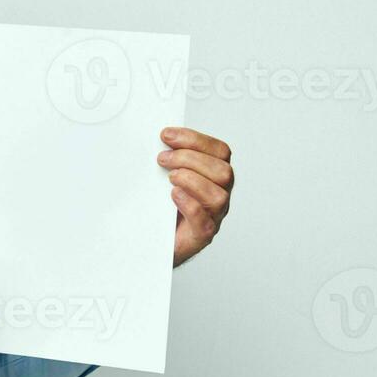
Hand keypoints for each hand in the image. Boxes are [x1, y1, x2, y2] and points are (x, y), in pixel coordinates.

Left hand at [158, 127, 233, 266]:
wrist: (154, 241)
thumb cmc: (163, 206)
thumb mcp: (164, 176)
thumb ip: (168, 158)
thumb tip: (159, 138)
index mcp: (214, 175)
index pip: (218, 151)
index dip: (194, 139)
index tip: (166, 135)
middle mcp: (219, 194)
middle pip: (223, 171)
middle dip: (190, 159)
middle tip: (162, 159)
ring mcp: (213, 216)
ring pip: (218, 195)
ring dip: (191, 180)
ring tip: (169, 178)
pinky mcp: (200, 236)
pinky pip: (204, 220)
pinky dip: (189, 204)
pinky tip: (173, 195)